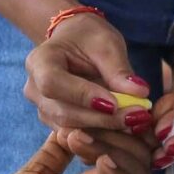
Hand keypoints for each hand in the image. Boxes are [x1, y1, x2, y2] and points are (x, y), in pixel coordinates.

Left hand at [0, 130, 152, 173]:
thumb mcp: (39, 170)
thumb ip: (60, 147)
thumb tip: (74, 118)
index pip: (127, 149)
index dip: (120, 126)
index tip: (98, 106)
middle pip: (139, 159)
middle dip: (119, 134)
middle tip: (90, 121)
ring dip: (116, 151)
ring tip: (82, 138)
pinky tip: (102, 162)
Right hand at [24, 11, 156, 142]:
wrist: (76, 43)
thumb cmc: (89, 37)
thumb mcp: (107, 44)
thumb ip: (119, 69)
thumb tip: (140, 93)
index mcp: (39, 61)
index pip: (53, 83)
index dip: (82, 96)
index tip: (114, 103)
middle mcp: (34, 89)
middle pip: (63, 112)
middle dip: (101, 118)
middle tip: (136, 116)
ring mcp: (42, 109)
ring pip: (70, 128)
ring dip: (105, 129)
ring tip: (136, 121)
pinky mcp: (56, 123)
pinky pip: (77, 135)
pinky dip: (103, 134)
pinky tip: (126, 128)